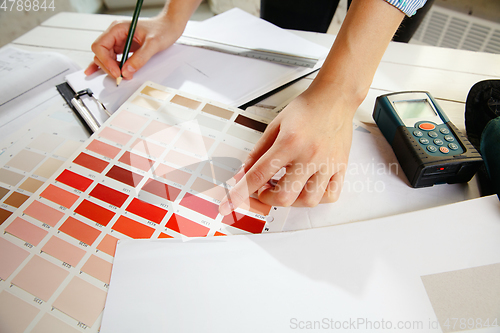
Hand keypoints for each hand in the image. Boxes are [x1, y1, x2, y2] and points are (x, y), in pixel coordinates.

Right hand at [84, 16, 181, 78]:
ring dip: (109, 68)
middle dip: (108, 66)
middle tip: (120, 77)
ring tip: (119, 76)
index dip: (106, 61)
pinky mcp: (123, 48)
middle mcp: (116, 34)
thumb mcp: (153, 44)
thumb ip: (140, 58)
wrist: (169, 27)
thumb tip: (127, 71)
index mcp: (118, 28)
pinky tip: (96, 71)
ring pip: (105, 57)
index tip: (117, 72)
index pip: (100, 45)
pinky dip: (106, 65)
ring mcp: (119, 41)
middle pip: (100, 53)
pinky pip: (111, 57)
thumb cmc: (162, 29)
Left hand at [219, 87, 354, 214]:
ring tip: (287, 188)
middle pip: (284, 196)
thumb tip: (244, 172)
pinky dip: (316, 198)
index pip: (258, 175)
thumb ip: (258, 151)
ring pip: (308, 201)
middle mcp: (309, 155)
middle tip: (265, 188)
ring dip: (292, 201)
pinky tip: (308, 188)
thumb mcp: (275, 125)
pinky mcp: (341, 167)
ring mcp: (327, 163)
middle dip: (268, 197)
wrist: (334, 97)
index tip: (228, 206)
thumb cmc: (306, 109)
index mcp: (289, 143)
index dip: (240, 193)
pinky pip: (331, 195)